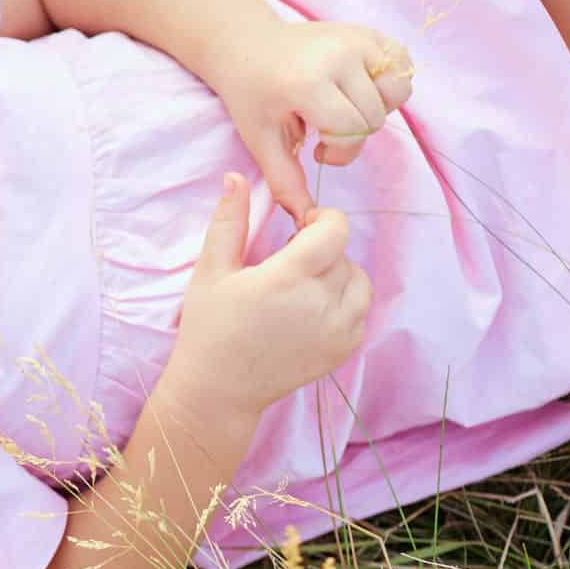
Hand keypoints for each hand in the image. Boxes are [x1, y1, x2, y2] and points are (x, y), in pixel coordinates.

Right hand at [165, 173, 373, 424]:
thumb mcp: (210, 271)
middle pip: (342, 253)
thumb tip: (235, 177)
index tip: (297, 229)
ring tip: (302, 288)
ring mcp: (338, 330)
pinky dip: (344, 303)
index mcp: (287, 278)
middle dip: (319, 250)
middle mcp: (321, 304)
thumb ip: (229, 222)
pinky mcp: (345, 348)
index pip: (335, 228)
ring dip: (337, 275)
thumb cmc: (208, 328)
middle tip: (286, 265)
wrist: (219, 391)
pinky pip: (360, 309)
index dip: (320, 220)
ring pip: (358, 280)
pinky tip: (311, 310)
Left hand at [199, 20, 413, 222]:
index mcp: (307, 82)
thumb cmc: (253, 97)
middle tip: (325, 130)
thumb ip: (286, 180)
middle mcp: (338, 55)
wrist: (249, 47)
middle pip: (375, 117)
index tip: (316, 148)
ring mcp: (357, 39)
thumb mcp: (261, 140)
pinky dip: (388, 84)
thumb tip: (307, 220)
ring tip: (343, 108)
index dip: (339, 150)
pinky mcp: (370, 32)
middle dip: (354, 134)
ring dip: (375, 110)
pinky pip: (402, 66)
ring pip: (397, 92)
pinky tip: (358, 89)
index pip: (351, 130)